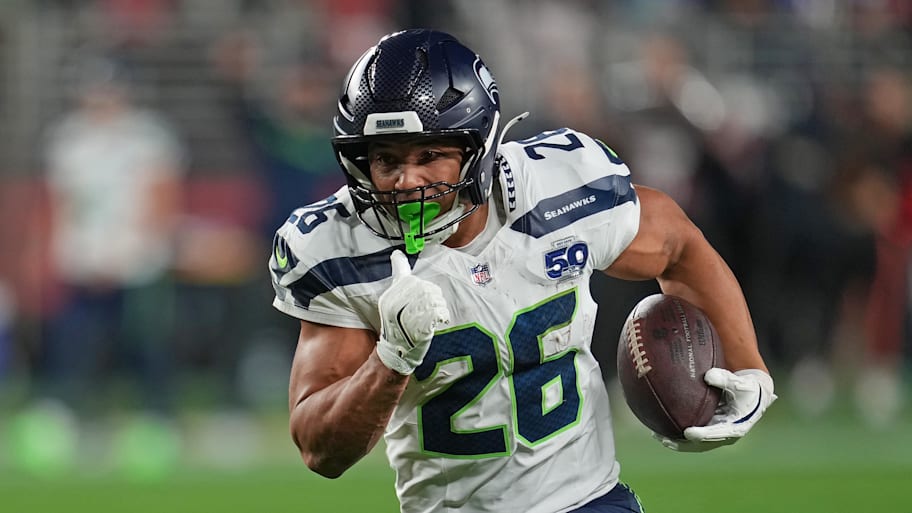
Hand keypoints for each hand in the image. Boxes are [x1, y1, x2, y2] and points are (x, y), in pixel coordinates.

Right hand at [376, 250, 450, 374]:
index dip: (409, 275)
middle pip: (424, 287)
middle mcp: (396, 304)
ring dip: (439, 306)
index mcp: (389, 297)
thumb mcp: (393, 302)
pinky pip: (437, 312)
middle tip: (433, 307)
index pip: (404, 278)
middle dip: (434, 295)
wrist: (396, 352)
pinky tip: (440, 320)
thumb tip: (397, 254)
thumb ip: (399, 280)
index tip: (403, 266)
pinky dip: (442, 315)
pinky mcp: (418, 326)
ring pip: (433, 298)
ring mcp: (406, 315)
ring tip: (435, 316)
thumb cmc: (398, 326)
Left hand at [656, 368, 776, 451]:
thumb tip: (708, 376)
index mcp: (736, 427)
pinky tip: (660, 428)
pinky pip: (693, 434)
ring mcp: (716, 433)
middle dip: (683, 444)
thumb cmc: (747, 387)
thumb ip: (726, 379)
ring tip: (657, 436)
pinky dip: (678, 433)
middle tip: (665, 439)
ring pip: (695, 443)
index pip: (717, 434)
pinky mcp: (710, 429)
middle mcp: (725, 435)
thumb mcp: (740, 383)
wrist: (753, 394)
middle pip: (702, 444)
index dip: (702, 435)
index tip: (688, 433)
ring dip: (677, 441)